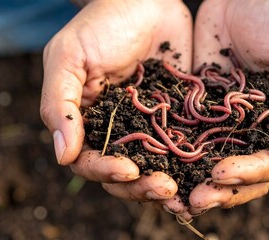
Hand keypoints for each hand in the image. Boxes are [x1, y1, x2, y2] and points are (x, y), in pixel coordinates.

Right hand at [40, 0, 192, 202]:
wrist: (147, 1)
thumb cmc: (102, 24)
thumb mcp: (69, 57)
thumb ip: (61, 104)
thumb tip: (62, 157)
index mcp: (89, 123)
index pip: (91, 160)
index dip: (105, 171)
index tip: (127, 170)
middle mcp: (120, 131)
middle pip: (126, 174)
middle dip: (143, 186)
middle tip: (166, 190)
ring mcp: (151, 127)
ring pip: (157, 168)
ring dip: (170, 185)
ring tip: (187, 195)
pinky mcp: (180, 119)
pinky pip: (186, 148)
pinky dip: (194, 166)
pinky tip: (207, 173)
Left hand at [186, 0, 268, 214]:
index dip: (251, 174)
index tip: (222, 173)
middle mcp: (255, 130)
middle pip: (241, 173)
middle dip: (219, 189)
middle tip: (193, 200)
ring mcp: (224, 123)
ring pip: (211, 164)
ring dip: (194, 183)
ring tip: (171, 197)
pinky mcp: (197, 111)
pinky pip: (185, 139)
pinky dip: (174, 157)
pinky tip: (157, 168)